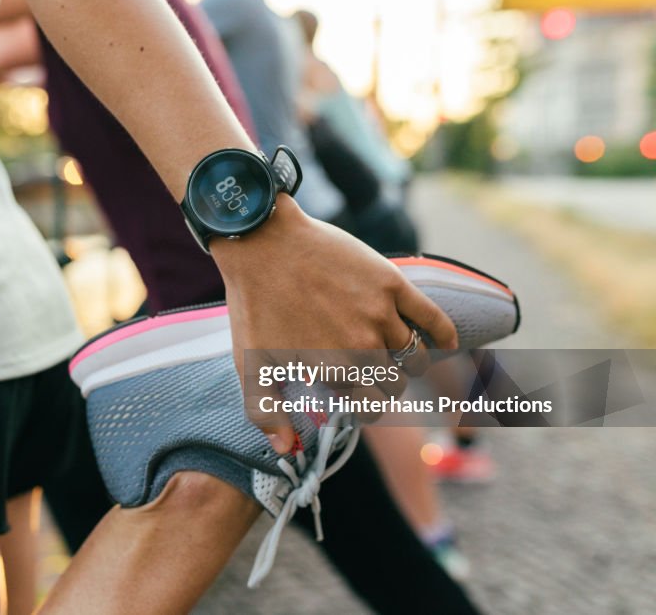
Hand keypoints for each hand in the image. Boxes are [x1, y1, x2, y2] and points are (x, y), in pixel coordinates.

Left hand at [212, 196, 457, 453]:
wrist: (263, 242)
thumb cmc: (254, 304)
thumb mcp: (250, 364)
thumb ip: (266, 412)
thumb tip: (287, 451)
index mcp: (334, 371)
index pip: (371, 408)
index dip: (365, 407)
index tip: (357, 397)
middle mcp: (364, 347)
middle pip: (395, 384)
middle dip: (385, 385)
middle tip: (372, 375)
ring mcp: (382, 314)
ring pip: (414, 355)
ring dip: (408, 362)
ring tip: (394, 355)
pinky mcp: (392, 283)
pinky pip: (433, 319)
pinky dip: (443, 335)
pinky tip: (444, 343)